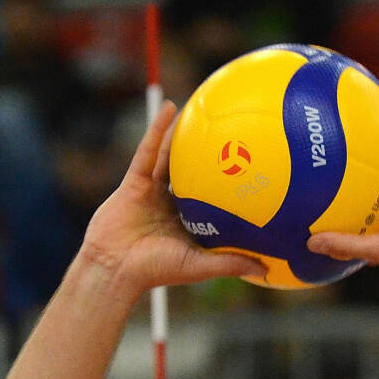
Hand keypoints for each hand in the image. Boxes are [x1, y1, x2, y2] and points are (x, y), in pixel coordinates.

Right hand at [77, 100, 261, 295]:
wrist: (113, 268)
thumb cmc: (155, 271)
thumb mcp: (198, 266)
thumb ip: (228, 264)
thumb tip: (265, 271)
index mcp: (188, 221)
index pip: (212, 197)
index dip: (227, 181)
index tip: (248, 164)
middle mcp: (171, 203)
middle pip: (192, 171)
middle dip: (208, 152)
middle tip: (230, 128)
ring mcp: (152, 191)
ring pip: (170, 156)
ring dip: (184, 132)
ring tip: (202, 107)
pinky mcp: (134, 181)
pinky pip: (148, 151)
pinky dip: (158, 130)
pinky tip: (171, 108)